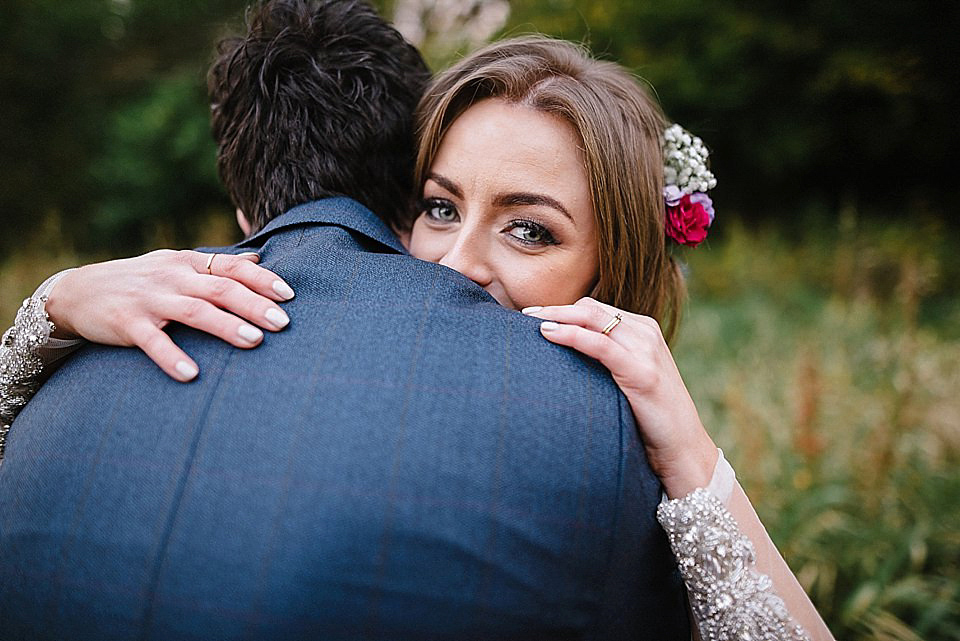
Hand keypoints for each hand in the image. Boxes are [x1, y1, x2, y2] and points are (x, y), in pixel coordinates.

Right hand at [45, 250, 294, 381]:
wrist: (77, 291)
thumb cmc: (141, 280)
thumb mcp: (176, 264)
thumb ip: (216, 265)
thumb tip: (258, 258)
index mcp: (189, 263)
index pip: (232, 267)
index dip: (262, 279)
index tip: (289, 296)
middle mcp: (173, 277)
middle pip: (221, 288)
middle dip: (255, 305)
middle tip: (284, 323)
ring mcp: (150, 300)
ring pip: (194, 310)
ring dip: (225, 326)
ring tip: (254, 341)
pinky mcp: (127, 324)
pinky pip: (153, 341)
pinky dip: (172, 357)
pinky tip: (192, 375)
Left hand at [523, 297, 717, 497]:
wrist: (682, 448)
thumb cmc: (649, 418)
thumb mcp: (628, 379)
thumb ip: (606, 360)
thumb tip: (566, 355)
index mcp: (643, 330)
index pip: (595, 309)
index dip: (563, 309)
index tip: (534, 316)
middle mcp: (646, 333)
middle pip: (590, 308)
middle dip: (554, 308)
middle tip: (524, 314)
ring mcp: (646, 350)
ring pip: (592, 319)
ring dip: (557, 316)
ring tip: (529, 322)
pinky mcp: (641, 372)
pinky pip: (599, 344)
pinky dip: (570, 335)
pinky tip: (548, 334)